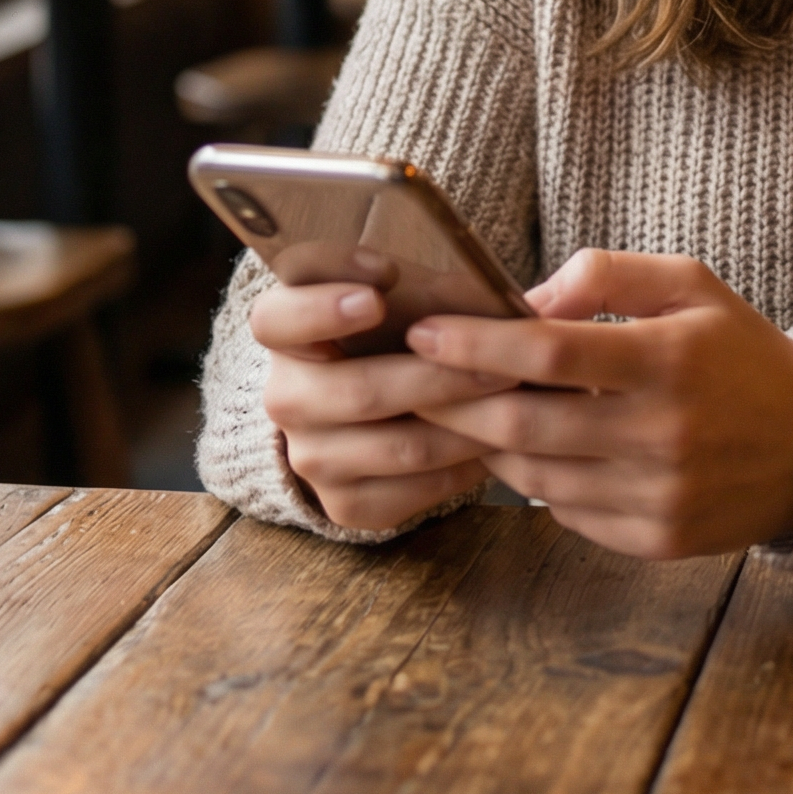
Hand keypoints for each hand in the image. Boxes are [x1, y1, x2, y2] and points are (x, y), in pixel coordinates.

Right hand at [251, 258, 516, 532]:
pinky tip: (493, 444)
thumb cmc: (395, 328)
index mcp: (284, 332)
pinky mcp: (342, 504)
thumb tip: (491, 303)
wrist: (372, 403)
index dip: (321, 309)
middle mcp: (285, 398)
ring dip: (466, 425)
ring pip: (399, 446)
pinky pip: (411, 492)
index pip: (276, 320)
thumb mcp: (402, 295)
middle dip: (439, 377)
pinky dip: (460, 468)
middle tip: (501, 364)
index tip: (376, 297)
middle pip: (359, 391)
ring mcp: (310, 456)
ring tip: (516, 403)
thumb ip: (427, 289)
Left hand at [407, 249, 792, 559]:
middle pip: (526, 425)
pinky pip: (567, 514)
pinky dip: (536, 482)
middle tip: (413, 382)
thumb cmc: (738, 352)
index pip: (549, 353)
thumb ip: (608, 275)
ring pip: (536, 477)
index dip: (477, 344)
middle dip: (454, 403)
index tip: (425, 332)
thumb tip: (528, 300)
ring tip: (461, 414)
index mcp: (668, 360)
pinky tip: (528, 452)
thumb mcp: (690, 284)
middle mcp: (661, 435)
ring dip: (487, 446)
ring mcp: (658, 497)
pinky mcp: (655, 541)